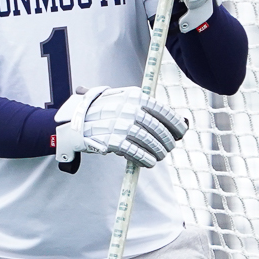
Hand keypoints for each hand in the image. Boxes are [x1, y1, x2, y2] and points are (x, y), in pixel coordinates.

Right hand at [54, 86, 189, 169]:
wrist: (77, 120)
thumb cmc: (104, 110)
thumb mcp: (123, 99)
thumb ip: (144, 107)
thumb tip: (172, 120)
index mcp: (135, 96)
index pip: (162, 110)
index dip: (175, 123)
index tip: (181, 132)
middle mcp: (130, 109)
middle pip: (157, 128)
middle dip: (167, 140)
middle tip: (169, 147)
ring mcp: (122, 125)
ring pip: (149, 141)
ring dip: (158, 151)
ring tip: (160, 156)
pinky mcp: (114, 140)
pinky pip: (136, 152)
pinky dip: (145, 159)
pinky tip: (149, 162)